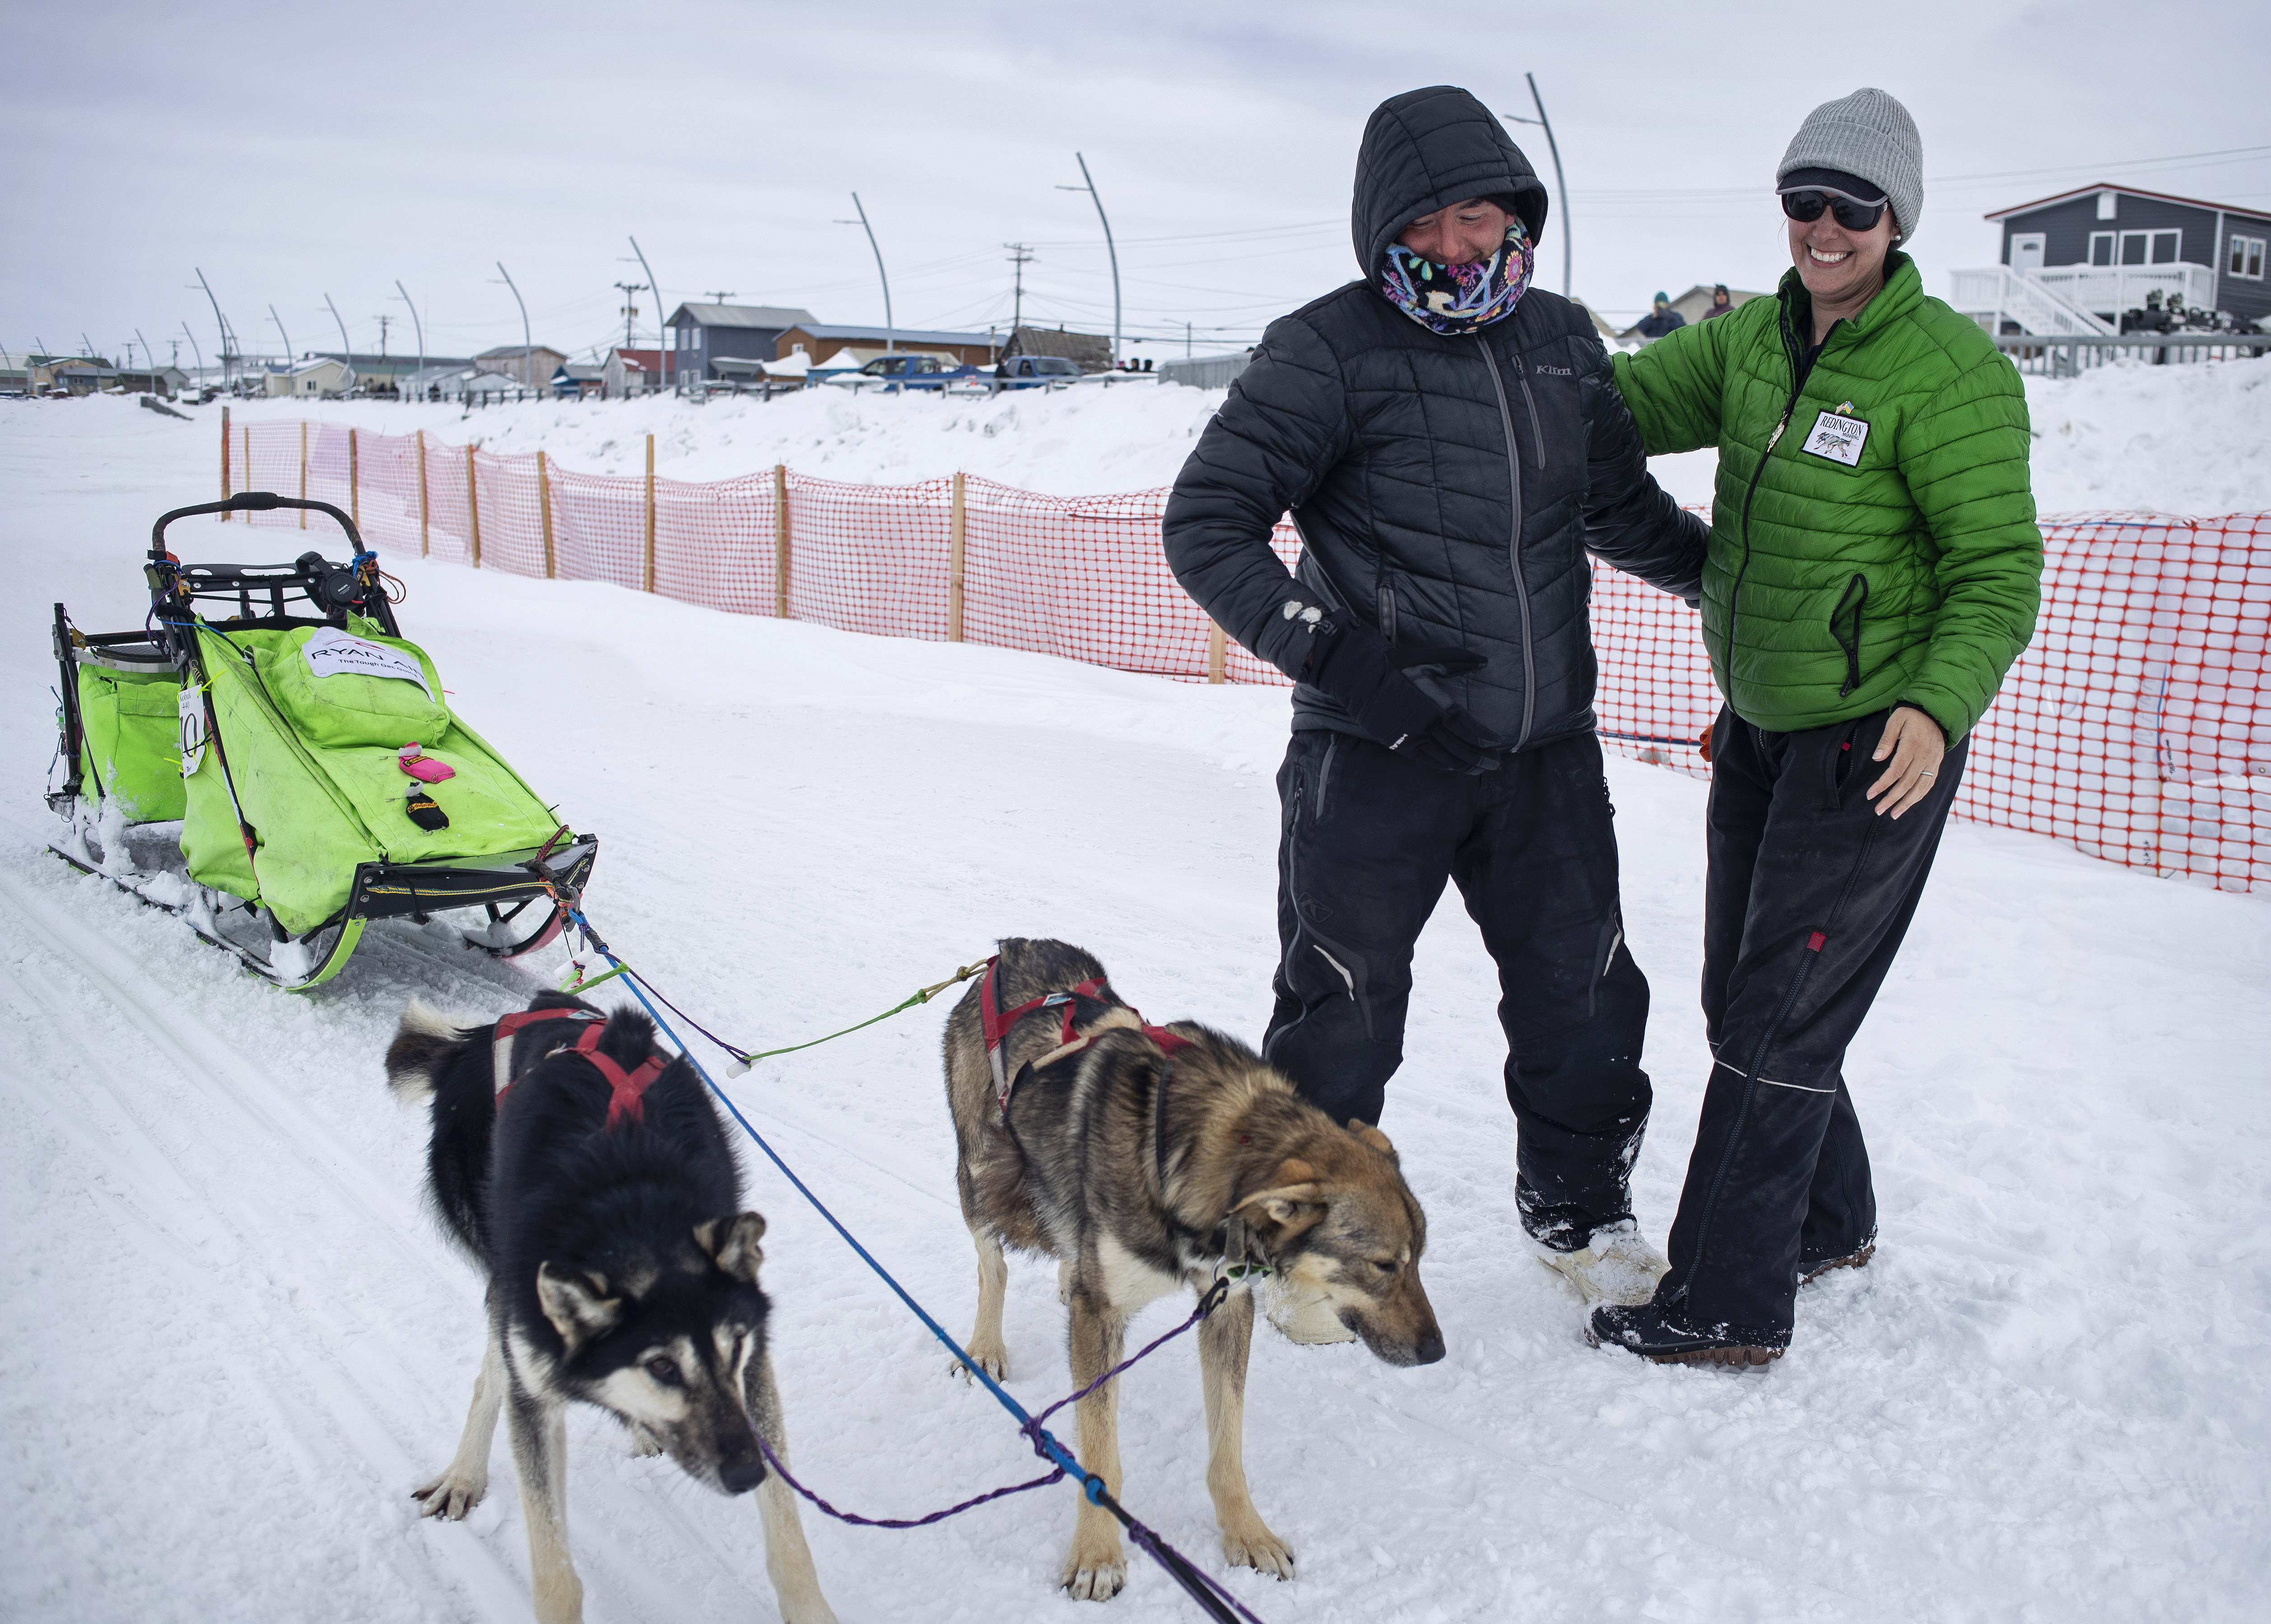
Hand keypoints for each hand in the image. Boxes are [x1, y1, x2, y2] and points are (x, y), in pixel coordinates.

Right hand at [1302, 615, 1490, 770]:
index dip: (1483, 738)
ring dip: (1465, 765)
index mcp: (1434, 705)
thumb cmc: (1395, 666)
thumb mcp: (1427, 658)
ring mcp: (1412, 738)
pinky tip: (1455, 767)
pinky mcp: (1400, 744)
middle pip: (1459, 747)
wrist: (1359, 679)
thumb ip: (1458, 660)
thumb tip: (1484, 660)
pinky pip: (1427, 760)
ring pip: (1445, 757)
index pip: (1466, 727)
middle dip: (1480, 757)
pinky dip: (1443, 765)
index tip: (1497, 744)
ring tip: (1480, 769)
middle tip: (1496, 763)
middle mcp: (1425, 726)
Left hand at [1866, 705, 1946, 818]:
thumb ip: (1886, 739)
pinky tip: (1908, 804)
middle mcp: (1925, 756)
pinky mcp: (1937, 764)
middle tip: (1878, 811)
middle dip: (1892, 799)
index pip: (1896, 770)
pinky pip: (1929, 784)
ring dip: (1907, 803)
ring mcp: (1933, 762)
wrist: (1937, 713)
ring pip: (1920, 787)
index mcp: (1912, 745)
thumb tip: (1877, 758)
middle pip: (1907, 783)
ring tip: (1893, 814)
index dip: (1883, 784)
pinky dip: (1919, 796)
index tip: (1870, 795)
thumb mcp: (1897, 719)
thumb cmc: (1912, 715)